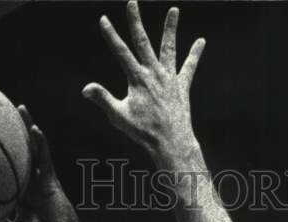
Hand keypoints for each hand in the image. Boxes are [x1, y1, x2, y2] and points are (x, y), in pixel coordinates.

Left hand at [2, 107, 90, 221]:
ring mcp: (41, 182)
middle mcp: (28, 186)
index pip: (4, 173)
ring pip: (33, 152)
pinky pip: (46, 160)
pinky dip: (40, 145)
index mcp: (17, 198)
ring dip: (27, 130)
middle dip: (10, 135)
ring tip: (19, 109)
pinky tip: (34, 130)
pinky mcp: (52, 183)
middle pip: (18, 154)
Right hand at [83, 1, 204, 162]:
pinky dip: (195, 54)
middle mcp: (154, 73)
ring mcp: (169, 78)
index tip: (104, 19)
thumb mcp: (119, 116)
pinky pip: (189, 67)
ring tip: (175, 9)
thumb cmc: (143, 132)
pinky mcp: (182, 86)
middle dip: (136, 21)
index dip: (111, 35)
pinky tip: (201, 41)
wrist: (171, 142)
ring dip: (170, 28)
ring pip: (169, 48)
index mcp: (137, 79)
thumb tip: (85, 88)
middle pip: (143, 41)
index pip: (121, 52)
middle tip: (132, 2)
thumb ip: (103, 99)